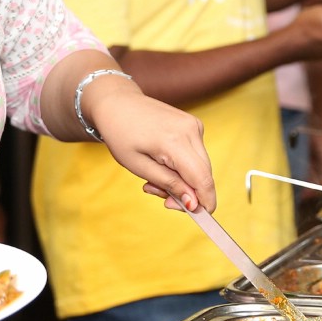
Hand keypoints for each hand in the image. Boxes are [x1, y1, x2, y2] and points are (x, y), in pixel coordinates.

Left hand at [86, 81, 219, 213]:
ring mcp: (194, 125)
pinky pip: (197, 155)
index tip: (195, 216)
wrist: (117, 103)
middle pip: (204, 175)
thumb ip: (169, 184)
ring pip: (202, 167)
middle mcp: (191, 130)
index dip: (204, 202)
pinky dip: (184, 167)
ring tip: (154, 179)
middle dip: (188, 193)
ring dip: (184, 180)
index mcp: (175, 141)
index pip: (203, 179)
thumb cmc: (121, 134)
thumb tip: (193, 203)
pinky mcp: (194, 124)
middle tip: (159, 196)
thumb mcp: (138, 166)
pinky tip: (163, 164)